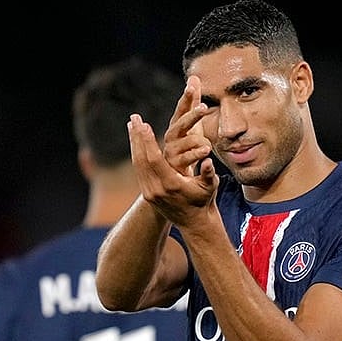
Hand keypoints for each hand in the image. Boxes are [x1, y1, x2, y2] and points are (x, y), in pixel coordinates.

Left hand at [128, 76, 217, 225]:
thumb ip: (208, 173)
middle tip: (133, 118)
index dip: (148, 141)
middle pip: (141, 159)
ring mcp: (149, 192)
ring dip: (134, 143)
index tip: (144, 125)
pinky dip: (136, 153)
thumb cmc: (204, 200)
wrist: (194, 222)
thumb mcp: (210, 187)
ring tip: (131, 126)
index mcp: (171, 185)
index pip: (154, 159)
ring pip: (137, 164)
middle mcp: (156, 189)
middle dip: (137, 137)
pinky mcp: (146, 193)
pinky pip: (139, 169)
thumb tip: (208, 161)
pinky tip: (135, 141)